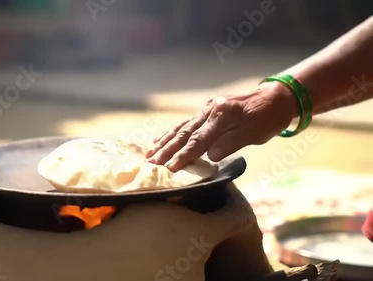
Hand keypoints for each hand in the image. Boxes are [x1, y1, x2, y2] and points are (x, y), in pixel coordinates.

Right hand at [146, 81, 298, 170]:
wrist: (274, 98)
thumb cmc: (267, 118)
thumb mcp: (255, 133)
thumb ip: (231, 143)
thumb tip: (210, 155)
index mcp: (222, 115)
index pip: (199, 140)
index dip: (184, 155)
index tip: (170, 168)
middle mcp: (209, 110)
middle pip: (184, 134)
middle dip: (167, 150)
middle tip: (151, 163)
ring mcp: (205, 109)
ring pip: (180, 128)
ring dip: (164, 142)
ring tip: (149, 154)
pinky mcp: (204, 111)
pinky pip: (184, 124)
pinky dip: (170, 133)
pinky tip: (158, 140)